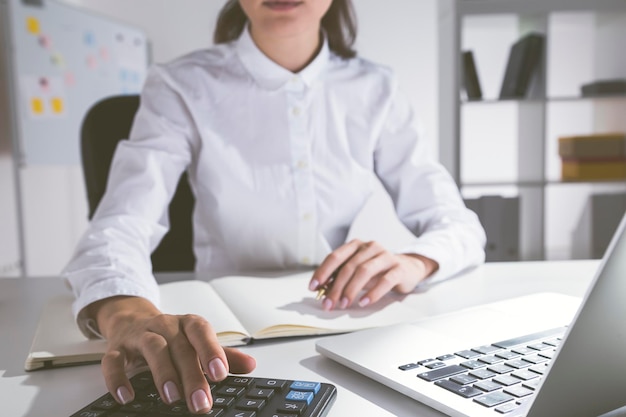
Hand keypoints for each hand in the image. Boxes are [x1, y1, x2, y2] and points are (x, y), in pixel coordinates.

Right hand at [87, 296, 255, 413]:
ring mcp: (140, 336)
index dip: (211, 351)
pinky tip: (127, 397)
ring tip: (172, 397)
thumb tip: (250, 365)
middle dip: (191, 375)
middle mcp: (165, 326)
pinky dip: (118, 379)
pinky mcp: (117, 349)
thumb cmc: (171, 335)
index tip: (221, 374)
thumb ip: (222, 355)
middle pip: (180, 348)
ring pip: (152, 349)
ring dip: (162, 373)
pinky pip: (113, 361)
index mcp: (187, 325)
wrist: (132, 319)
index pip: (201, 333)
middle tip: (200, 402)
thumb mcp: (197, 342)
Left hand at [309, 239, 437, 310]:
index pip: (335, 257)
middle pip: (348, 266)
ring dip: (351, 289)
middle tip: (328, 303)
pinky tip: (364, 302)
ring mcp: (385, 256)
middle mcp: (370, 247)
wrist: (407, 268)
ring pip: (364, 271)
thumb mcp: (357, 271)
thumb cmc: (377, 271)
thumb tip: (322, 290)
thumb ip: (341, 277)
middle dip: (336, 287)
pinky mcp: (399, 268)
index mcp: (356, 245)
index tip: (313, 287)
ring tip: (344, 304)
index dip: (322, 272)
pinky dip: (372, 293)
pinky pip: (385, 280)